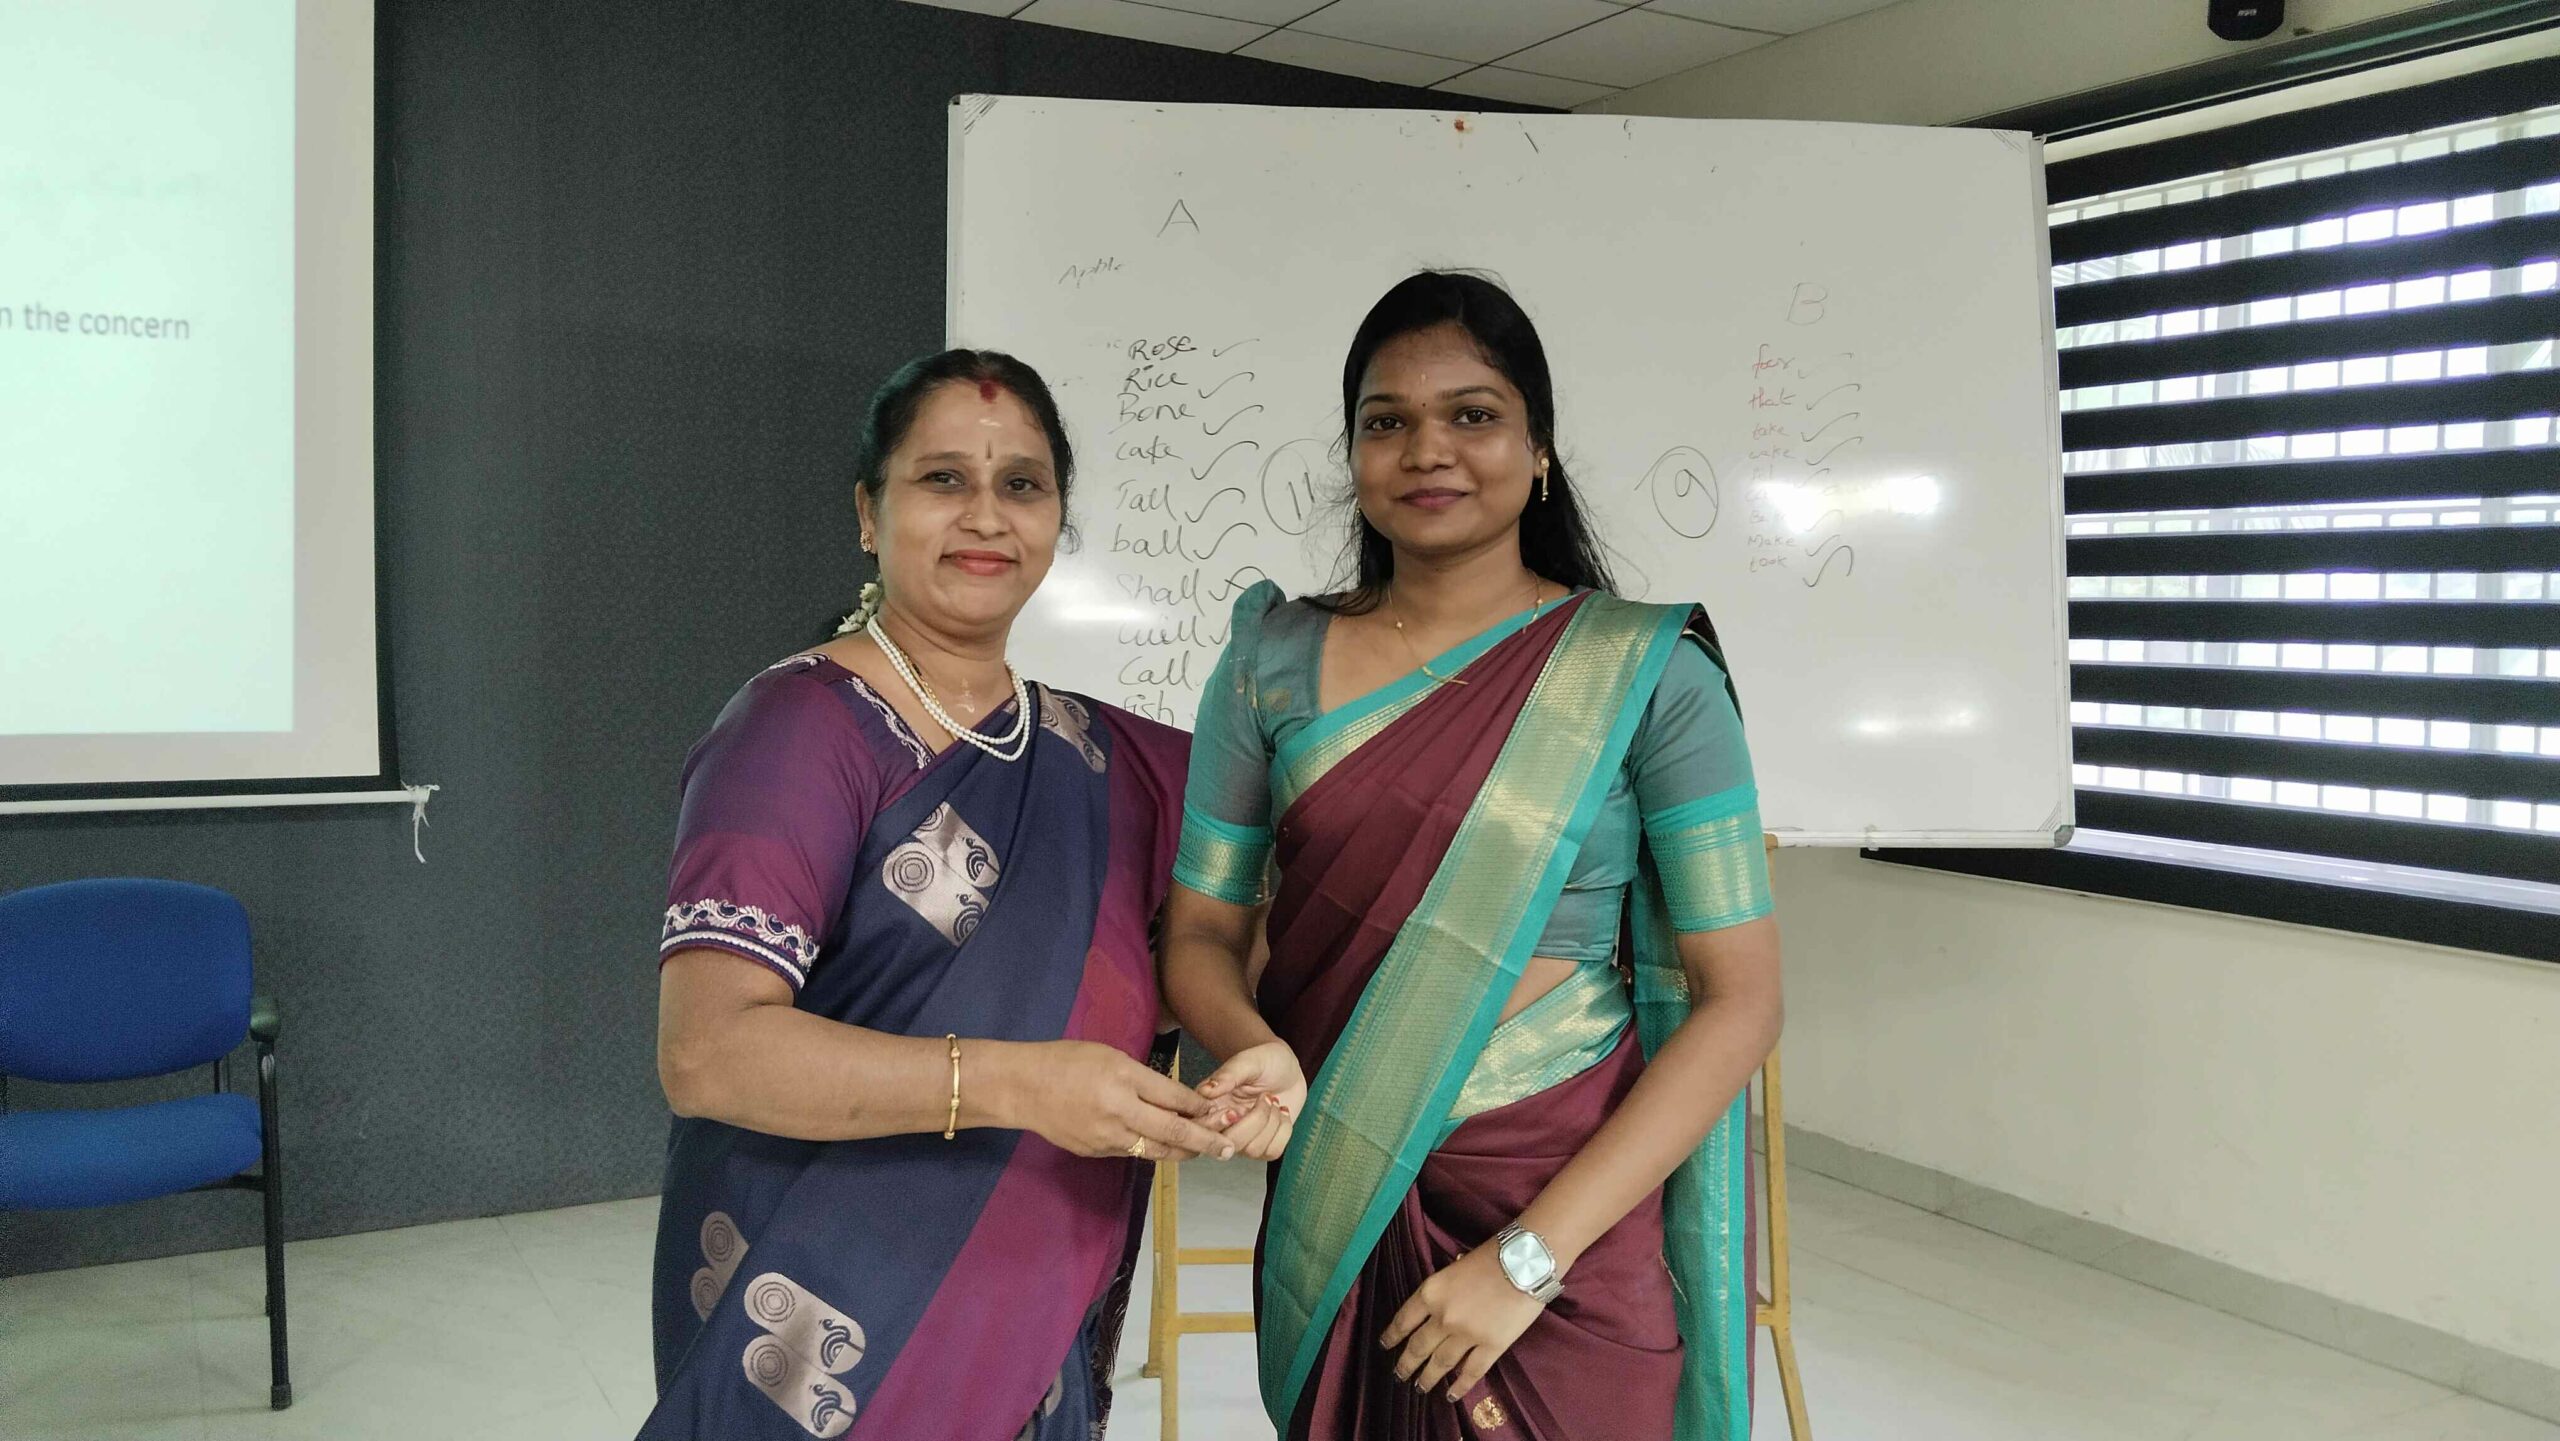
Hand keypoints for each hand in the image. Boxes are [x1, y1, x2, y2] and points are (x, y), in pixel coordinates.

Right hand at [1003, 1040, 1235, 1160]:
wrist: (1022, 1088)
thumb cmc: (1066, 1061)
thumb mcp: (1109, 1056)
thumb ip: (1142, 1079)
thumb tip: (1174, 1099)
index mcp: (1123, 1080)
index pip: (1173, 1098)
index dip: (1199, 1108)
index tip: (1217, 1111)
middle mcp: (1119, 1112)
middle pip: (1172, 1132)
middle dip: (1204, 1141)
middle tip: (1227, 1149)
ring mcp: (1106, 1137)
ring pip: (1155, 1150)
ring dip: (1181, 1152)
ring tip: (1201, 1152)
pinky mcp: (1095, 1152)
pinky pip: (1131, 1152)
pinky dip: (1150, 1150)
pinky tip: (1162, 1146)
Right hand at [1195, 1039, 1306, 1161]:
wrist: (1288, 1068)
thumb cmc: (1265, 1060)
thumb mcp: (1247, 1061)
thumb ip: (1228, 1075)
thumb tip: (1207, 1090)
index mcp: (1211, 1104)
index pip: (1201, 1129)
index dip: (1219, 1124)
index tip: (1236, 1109)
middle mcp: (1223, 1125)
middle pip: (1229, 1145)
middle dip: (1255, 1121)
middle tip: (1265, 1097)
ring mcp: (1243, 1137)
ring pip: (1253, 1150)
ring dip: (1272, 1123)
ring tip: (1274, 1101)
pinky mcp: (1263, 1144)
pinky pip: (1272, 1152)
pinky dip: (1284, 1131)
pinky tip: (1282, 1113)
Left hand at [1379, 1246, 1545, 1402]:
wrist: (1525, 1262)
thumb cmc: (1492, 1255)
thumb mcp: (1455, 1267)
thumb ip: (1444, 1290)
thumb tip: (1441, 1304)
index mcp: (1431, 1293)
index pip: (1404, 1320)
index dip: (1392, 1335)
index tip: (1385, 1345)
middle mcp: (1443, 1318)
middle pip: (1418, 1346)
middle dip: (1407, 1363)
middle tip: (1399, 1375)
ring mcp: (1466, 1335)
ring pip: (1441, 1363)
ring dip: (1428, 1378)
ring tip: (1420, 1387)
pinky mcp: (1491, 1347)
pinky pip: (1471, 1372)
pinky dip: (1459, 1386)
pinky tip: (1451, 1395)